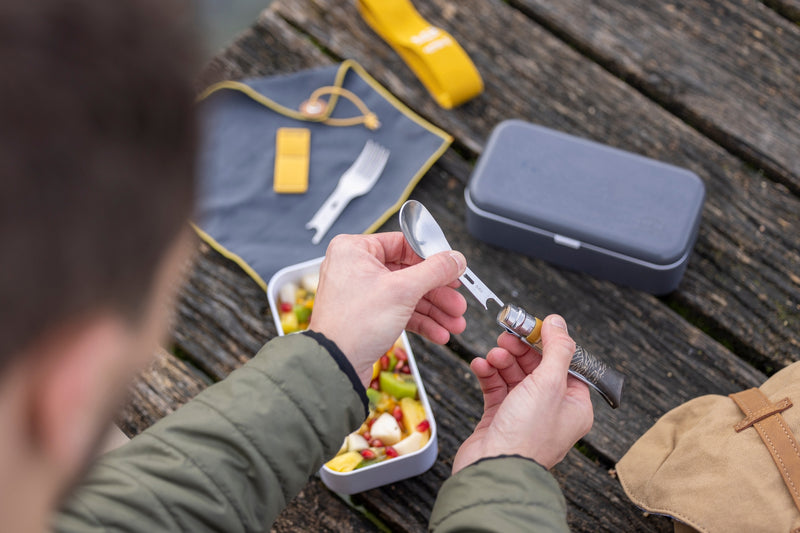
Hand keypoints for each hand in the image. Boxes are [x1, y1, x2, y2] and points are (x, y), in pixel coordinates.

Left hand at [308, 233, 466, 386]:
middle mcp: (355, 268)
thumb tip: (455, 259)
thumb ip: (434, 271)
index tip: (453, 268)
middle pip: (409, 273)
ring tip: (455, 323)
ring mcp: (361, 293)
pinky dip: (420, 322)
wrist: (336, 365)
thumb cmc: (353, 324)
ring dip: (434, 310)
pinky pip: (399, 312)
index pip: (403, 244)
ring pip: (407, 295)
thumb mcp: (402, 291)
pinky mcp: (367, 316)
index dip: (432, 258)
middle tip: (457, 302)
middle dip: (437, 293)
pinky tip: (439, 333)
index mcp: (354, 250)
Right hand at [452, 315, 592, 472]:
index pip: (566, 364)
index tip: (533, 326)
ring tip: (493, 355)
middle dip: (520, 350)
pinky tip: (480, 365)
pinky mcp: (500, 418)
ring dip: (502, 361)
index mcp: (574, 406)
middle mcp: (552, 410)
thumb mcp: (549, 384)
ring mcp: (524, 414)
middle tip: (506, 336)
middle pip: (537, 367)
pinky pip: (496, 388)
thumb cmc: (526, 435)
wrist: (492, 469)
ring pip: (514, 375)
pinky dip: (488, 374)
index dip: (549, 343)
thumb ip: (556, 349)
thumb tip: (558, 322)